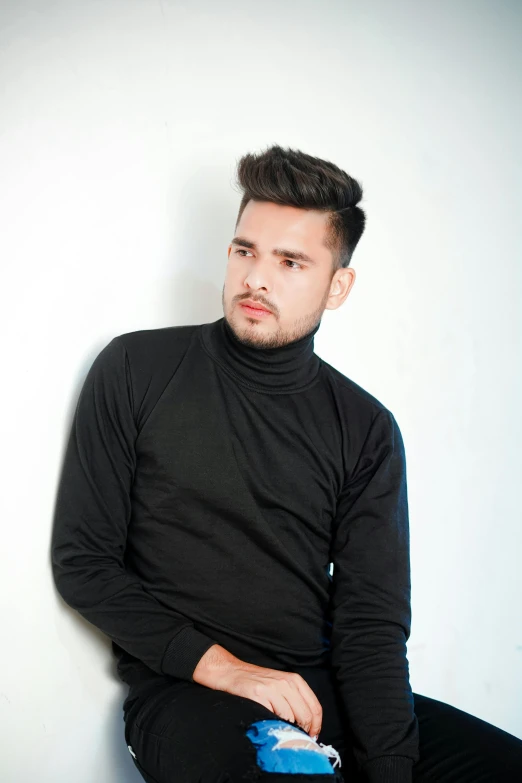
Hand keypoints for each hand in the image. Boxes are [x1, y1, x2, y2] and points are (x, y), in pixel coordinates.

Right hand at [193, 645, 321, 738]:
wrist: (232, 672)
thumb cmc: (257, 682)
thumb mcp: (281, 685)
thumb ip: (295, 700)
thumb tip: (310, 726)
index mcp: (295, 680)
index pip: (315, 707)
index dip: (316, 726)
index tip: (312, 735)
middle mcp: (286, 683)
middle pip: (306, 715)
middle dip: (304, 730)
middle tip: (297, 738)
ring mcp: (272, 688)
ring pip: (291, 717)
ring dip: (288, 728)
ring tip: (281, 730)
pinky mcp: (258, 695)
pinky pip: (273, 717)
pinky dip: (274, 724)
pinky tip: (269, 723)